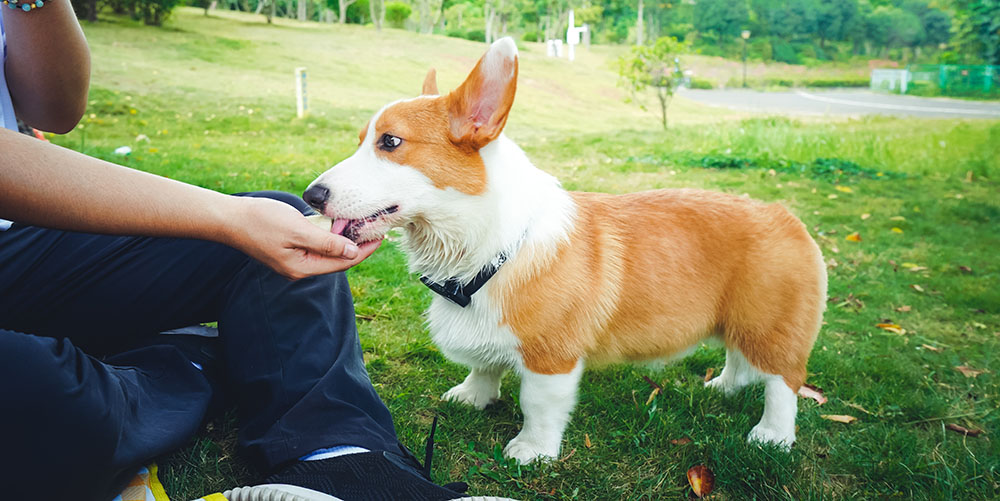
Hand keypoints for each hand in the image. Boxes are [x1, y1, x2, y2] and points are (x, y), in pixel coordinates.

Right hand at [224, 197, 381, 279]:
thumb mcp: (298, 229)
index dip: (364, 251)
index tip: (381, 236)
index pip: (343, 263)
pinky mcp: (288, 250)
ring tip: (363, 227)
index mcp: (302, 268)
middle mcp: (299, 268)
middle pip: (337, 261)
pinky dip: (329, 237)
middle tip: (377, 230)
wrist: (228, 218)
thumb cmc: (260, 221)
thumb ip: (326, 242)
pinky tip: (338, 225)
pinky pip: (316, 246)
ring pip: (327, 254)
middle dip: (358, 247)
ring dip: (345, 242)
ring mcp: (293, 260)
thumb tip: (353, 252)